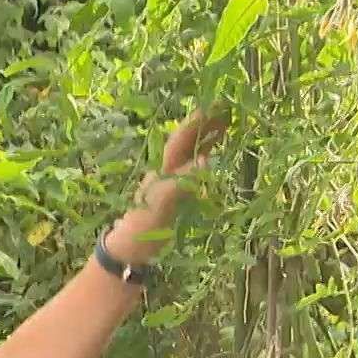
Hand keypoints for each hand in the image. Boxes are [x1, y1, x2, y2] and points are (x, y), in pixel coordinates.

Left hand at [111, 107, 229, 261]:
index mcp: (162, 170)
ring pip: (191, 153)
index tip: (213, 108)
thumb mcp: (161, 206)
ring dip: (207, 138)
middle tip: (226, 108)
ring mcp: (172, 182)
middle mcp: (167, 171)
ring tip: (226, 124)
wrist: (131, 250)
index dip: (196, 124)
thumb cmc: (143, 229)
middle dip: (205, 125)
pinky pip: (195, 170)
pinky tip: (215, 157)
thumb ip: (181, 183)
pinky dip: (206, 159)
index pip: (180, 140)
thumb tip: (206, 160)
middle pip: (187, 142)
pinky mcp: (177, 195)